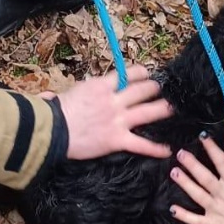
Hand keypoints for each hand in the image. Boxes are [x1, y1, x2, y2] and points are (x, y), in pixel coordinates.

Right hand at [41, 64, 172, 159]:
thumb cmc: (55, 112)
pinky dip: (156, 148)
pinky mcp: (117, 140)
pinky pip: (142, 144)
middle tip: (162, 90)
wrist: (52, 130)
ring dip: (163, 110)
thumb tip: (50, 96)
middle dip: (155, 89)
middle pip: (144, 90)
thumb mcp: (67, 94)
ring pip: (149, 112)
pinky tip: (167, 150)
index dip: (142, 73)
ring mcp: (118, 120)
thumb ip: (72, 93)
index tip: (147, 75)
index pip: (130, 74)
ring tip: (172, 109)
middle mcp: (114, 100)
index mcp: (102, 86)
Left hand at [167, 135, 223, 223]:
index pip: (222, 162)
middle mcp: (223, 194)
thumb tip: (219, 167)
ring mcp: (216, 209)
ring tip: (174, 172)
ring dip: (185, 183)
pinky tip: (172, 209)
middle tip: (181, 154)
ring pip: (198, 194)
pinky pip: (195, 219)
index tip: (203, 137)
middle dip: (192, 164)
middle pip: (205, 177)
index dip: (212, 148)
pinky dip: (183, 215)